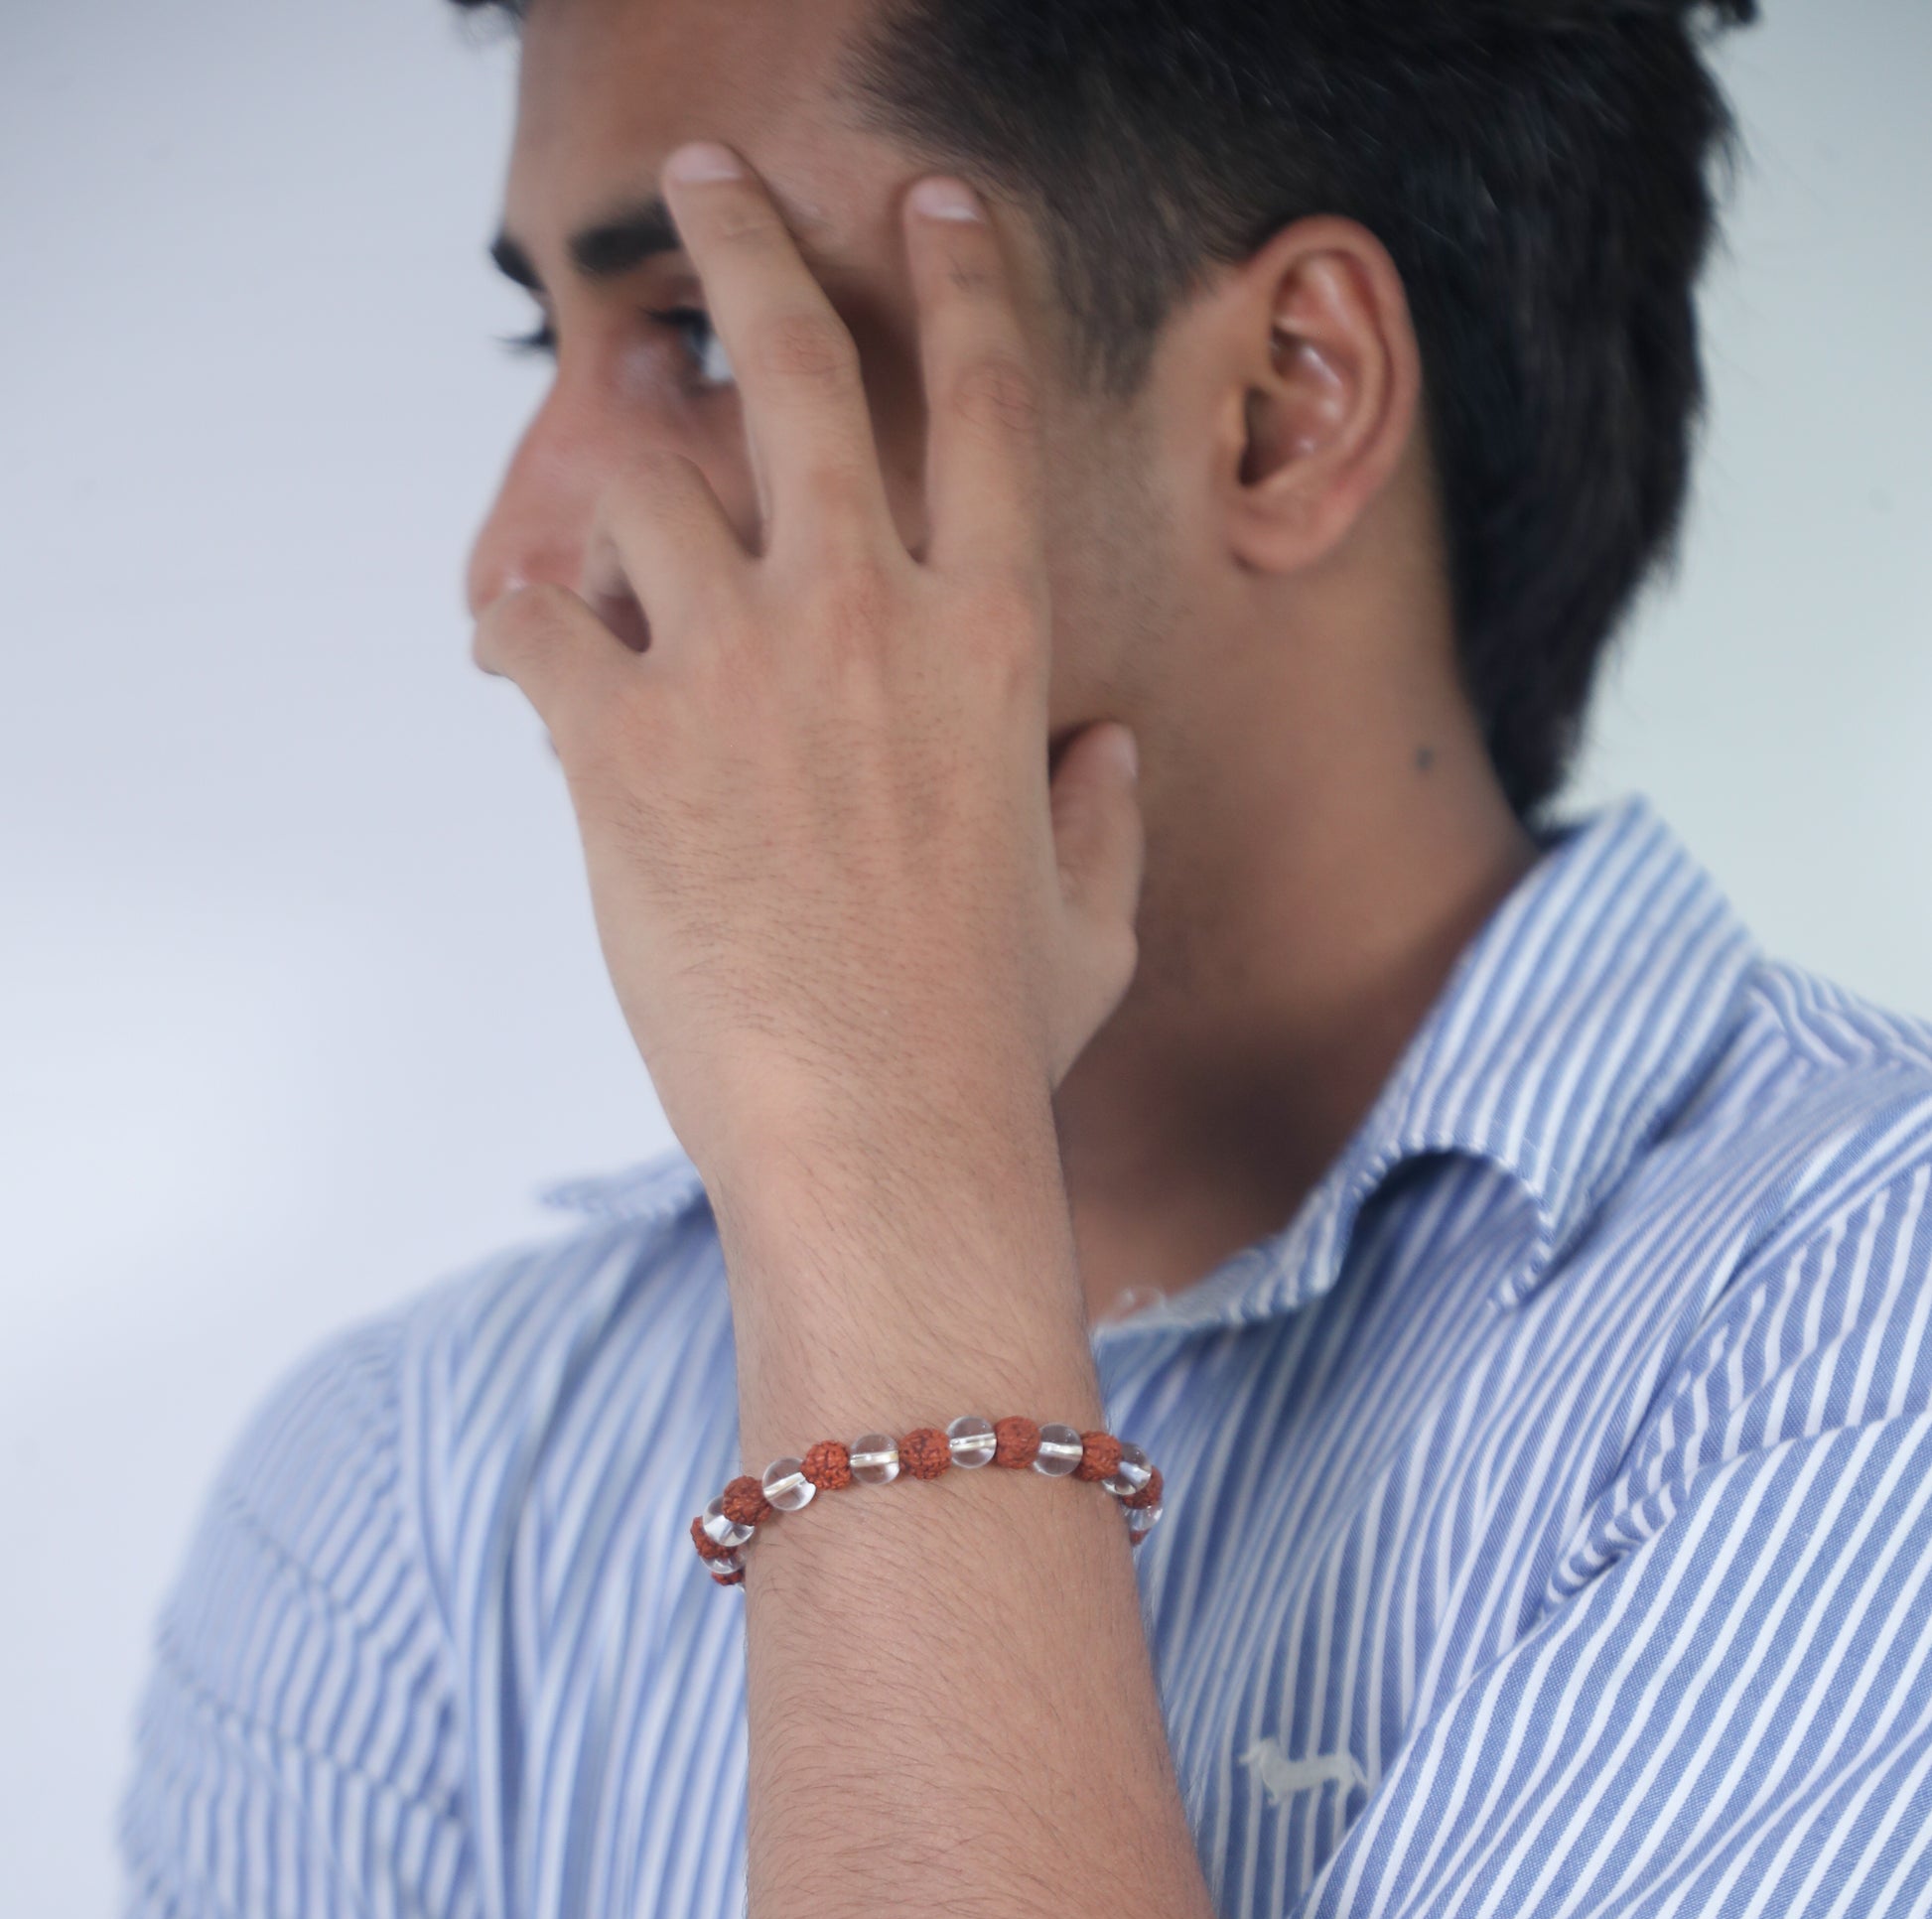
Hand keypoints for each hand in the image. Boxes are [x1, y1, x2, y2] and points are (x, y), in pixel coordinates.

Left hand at [474, 146, 1141, 1201]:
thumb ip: (1103, 819)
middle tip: (712, 184)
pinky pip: (533, 623)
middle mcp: (864, 616)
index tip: (934, 207)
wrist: (879, 1139)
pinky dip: (516, 620)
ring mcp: (733, 670)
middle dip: (747, 245)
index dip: (961, 280)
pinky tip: (513, 638)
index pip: (988, 404)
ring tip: (609, 484)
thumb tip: (1105, 756)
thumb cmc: (990, 1049)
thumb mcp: (1090, 927)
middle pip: (797, 365)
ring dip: (617, 466)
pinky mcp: (620, 745)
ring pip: (643, 479)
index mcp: (994, 642)